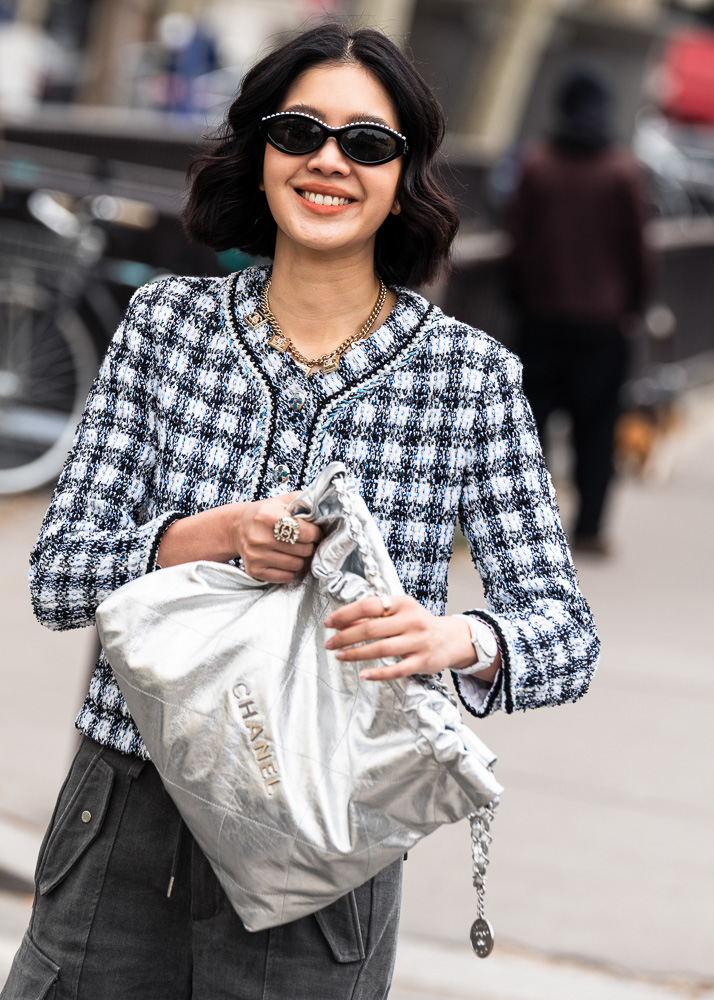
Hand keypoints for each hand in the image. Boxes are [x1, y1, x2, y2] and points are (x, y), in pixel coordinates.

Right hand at [232, 493, 322, 582]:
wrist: (237, 528)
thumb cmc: (265, 514)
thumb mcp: (282, 501)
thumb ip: (304, 500)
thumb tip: (327, 506)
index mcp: (269, 516)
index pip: (307, 532)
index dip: (316, 533)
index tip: (314, 532)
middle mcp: (260, 537)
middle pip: (304, 550)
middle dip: (308, 545)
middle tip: (303, 541)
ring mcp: (256, 556)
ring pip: (296, 565)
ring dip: (299, 558)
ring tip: (293, 549)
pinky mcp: (254, 570)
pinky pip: (285, 577)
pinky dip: (289, 570)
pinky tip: (284, 559)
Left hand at [323, 594, 484, 680]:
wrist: (450, 638)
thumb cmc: (417, 624)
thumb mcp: (400, 612)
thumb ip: (374, 616)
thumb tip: (342, 623)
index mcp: (403, 603)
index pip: (368, 606)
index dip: (345, 614)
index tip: (329, 623)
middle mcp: (411, 620)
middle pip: (370, 629)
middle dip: (345, 637)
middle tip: (329, 644)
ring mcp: (418, 641)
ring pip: (380, 649)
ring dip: (356, 654)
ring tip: (339, 656)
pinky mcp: (422, 661)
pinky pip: (396, 670)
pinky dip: (378, 674)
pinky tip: (364, 675)